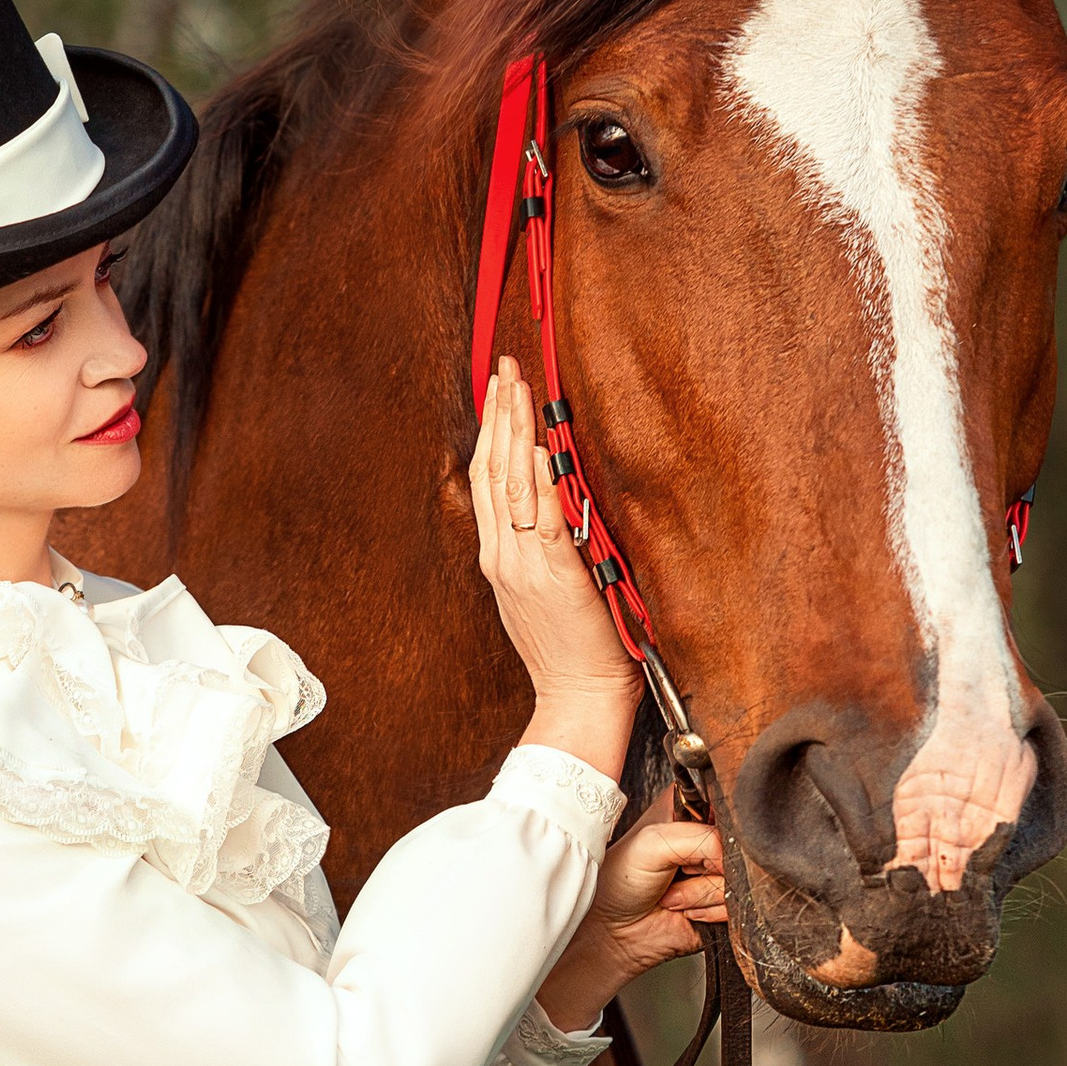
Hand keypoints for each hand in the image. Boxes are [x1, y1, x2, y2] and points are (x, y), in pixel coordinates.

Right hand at [471, 355, 638, 780]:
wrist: (578, 697)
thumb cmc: (572, 651)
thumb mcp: (543, 594)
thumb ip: (541, 550)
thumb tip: (553, 503)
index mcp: (498, 559)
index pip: (488, 481)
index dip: (491, 432)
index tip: (497, 391)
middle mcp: (502, 555)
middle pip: (491, 470)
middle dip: (497, 414)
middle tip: (503, 368)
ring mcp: (522, 563)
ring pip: (509, 481)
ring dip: (513, 428)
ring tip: (514, 385)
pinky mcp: (551, 572)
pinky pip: (540, 512)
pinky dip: (537, 472)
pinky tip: (540, 439)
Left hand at [537, 794, 730, 1032]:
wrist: (614, 932)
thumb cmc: (620, 881)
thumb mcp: (653, 842)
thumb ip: (702, 838)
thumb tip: (732, 855)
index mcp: (689, 809)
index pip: (727, 804)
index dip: (718, 825)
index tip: (693, 841)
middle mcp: (707, 838)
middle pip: (740, 844)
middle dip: (707, 864)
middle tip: (678, 871)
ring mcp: (718, 872)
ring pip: (738, 878)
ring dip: (701, 893)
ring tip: (673, 895)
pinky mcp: (724, 903)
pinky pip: (737, 905)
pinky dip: (710, 911)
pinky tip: (686, 910)